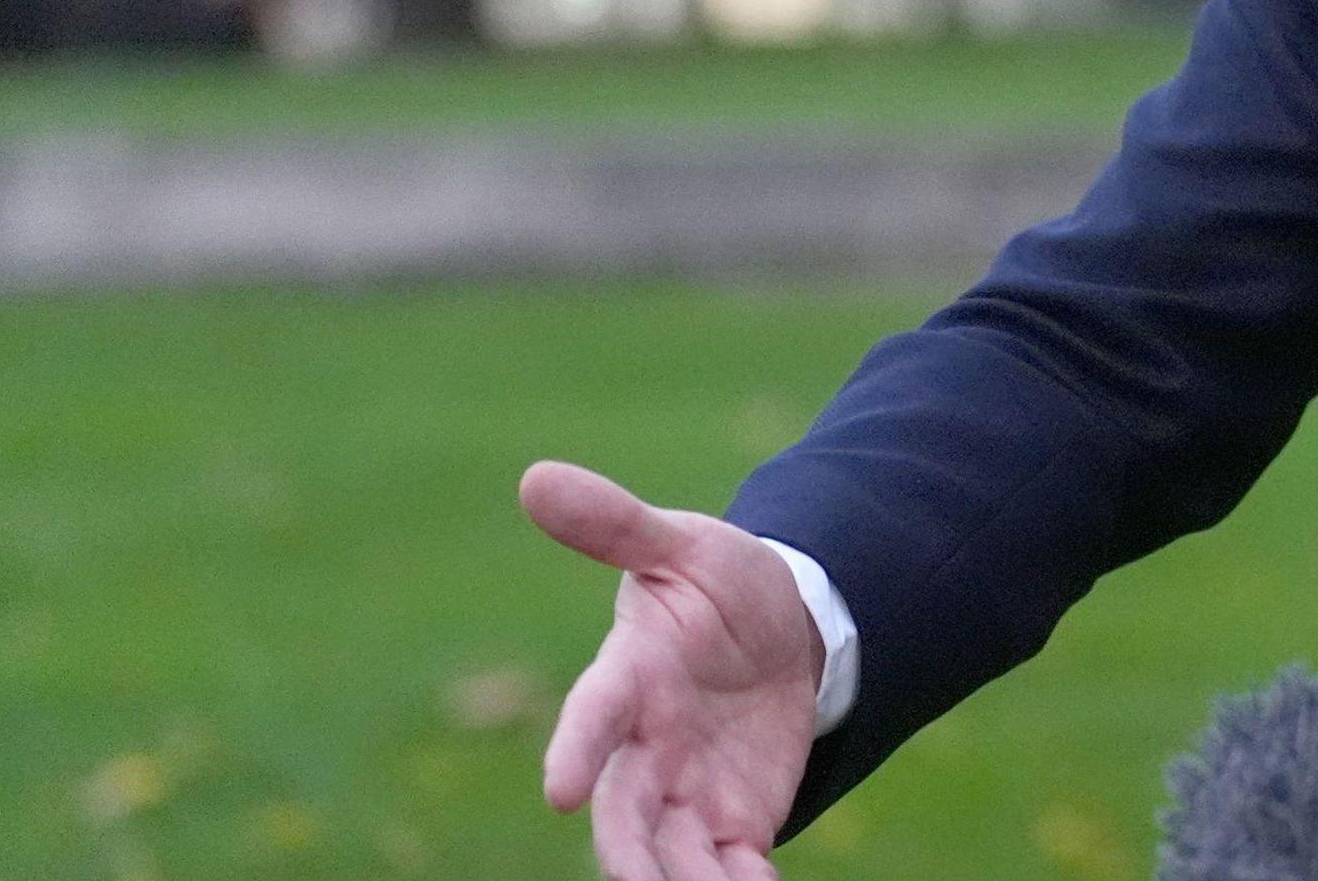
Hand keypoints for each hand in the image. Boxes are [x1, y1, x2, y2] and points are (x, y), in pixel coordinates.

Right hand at [520, 460, 823, 880]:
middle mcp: (646, 746)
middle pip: (624, 813)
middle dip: (628, 855)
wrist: (783, 629)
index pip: (593, 715)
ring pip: (671, 854)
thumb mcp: (683, 544)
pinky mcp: (730, 818)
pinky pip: (728, 867)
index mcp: (630, 676)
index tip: (559, 791)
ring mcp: (685, 789)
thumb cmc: (718, 582)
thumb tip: (535, 476)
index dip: (576, 750)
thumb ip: (616, 524)